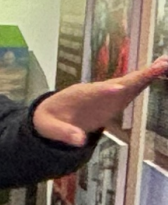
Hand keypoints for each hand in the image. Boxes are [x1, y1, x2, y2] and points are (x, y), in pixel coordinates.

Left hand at [33, 57, 167, 144]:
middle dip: (137, 76)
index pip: (95, 93)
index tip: (120, 87)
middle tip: (159, 66)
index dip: (107, 91)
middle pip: (119, 83)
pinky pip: (132, 89)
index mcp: (79, 96)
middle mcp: (96, 91)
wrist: (50, 114)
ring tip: (166, 63)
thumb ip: (62, 133)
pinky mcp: (115, 99)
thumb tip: (79, 141)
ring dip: (148, 74)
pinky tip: (162, 70)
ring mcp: (107, 94)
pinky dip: (147, 80)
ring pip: (129, 82)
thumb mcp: (48, 128)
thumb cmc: (48, 120)